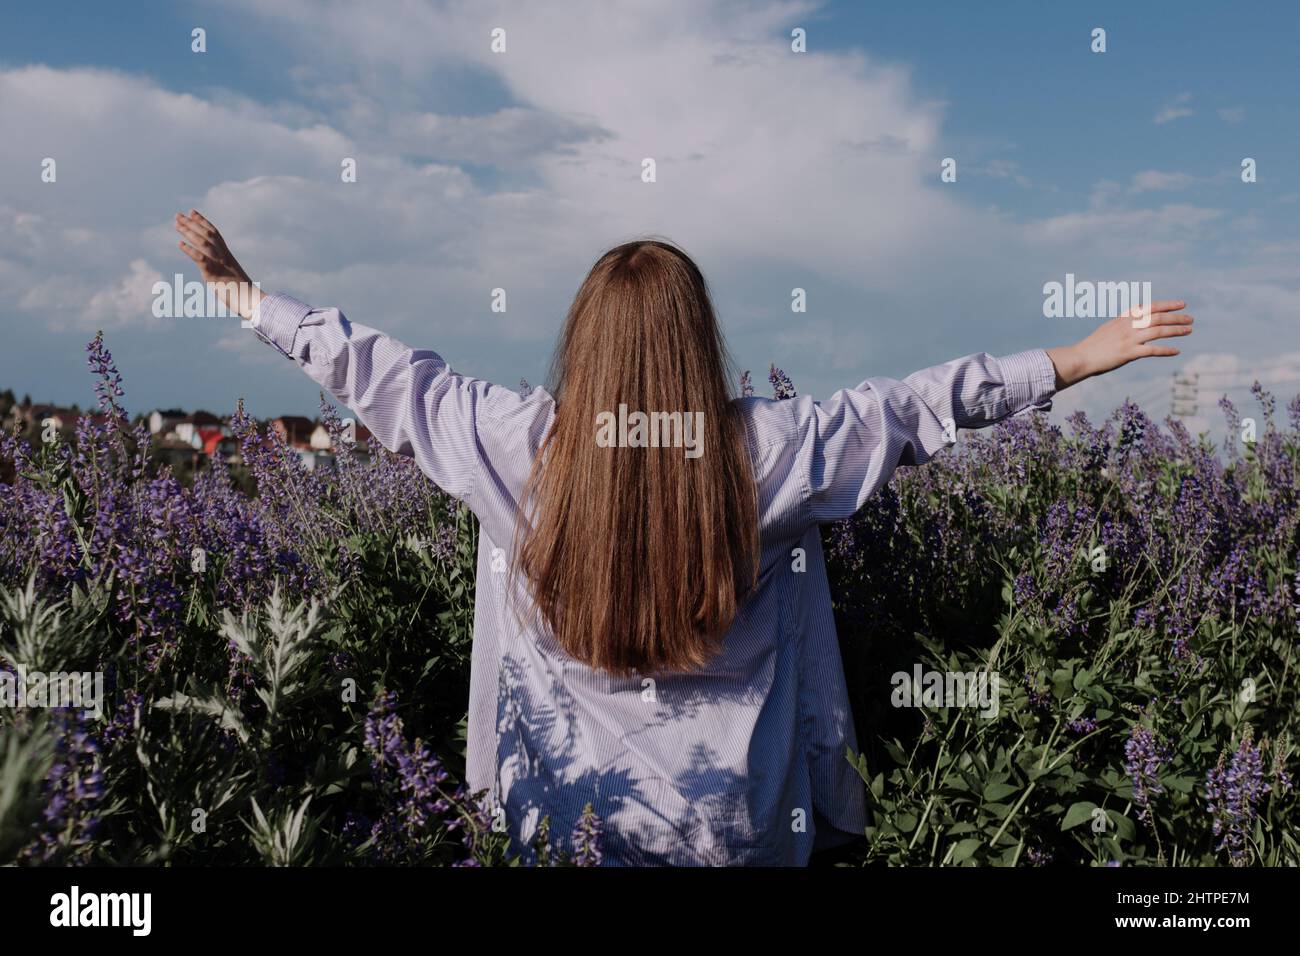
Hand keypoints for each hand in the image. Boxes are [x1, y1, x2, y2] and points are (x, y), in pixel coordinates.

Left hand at [174, 210, 263, 320]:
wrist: (252, 303)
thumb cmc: (244, 295)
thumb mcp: (233, 279)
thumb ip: (225, 273)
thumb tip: (221, 276)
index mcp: (228, 256)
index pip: (215, 234)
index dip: (203, 221)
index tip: (191, 212)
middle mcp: (224, 257)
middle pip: (207, 234)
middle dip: (192, 223)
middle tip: (177, 215)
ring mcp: (219, 265)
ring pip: (204, 243)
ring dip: (189, 232)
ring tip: (176, 224)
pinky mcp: (213, 275)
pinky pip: (201, 259)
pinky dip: (190, 250)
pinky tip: (180, 244)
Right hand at [1046, 300, 1193, 389]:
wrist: (1081, 357)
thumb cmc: (1094, 345)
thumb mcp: (1109, 328)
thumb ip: (1124, 323)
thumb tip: (1137, 321)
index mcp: (1124, 318)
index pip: (1150, 306)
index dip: (1168, 304)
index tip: (1182, 304)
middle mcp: (1128, 326)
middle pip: (1158, 317)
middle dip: (1177, 317)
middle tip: (1190, 319)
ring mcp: (1129, 339)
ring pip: (1158, 331)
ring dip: (1176, 330)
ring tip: (1189, 331)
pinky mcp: (1128, 353)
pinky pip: (1152, 350)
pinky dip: (1166, 350)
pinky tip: (1176, 351)